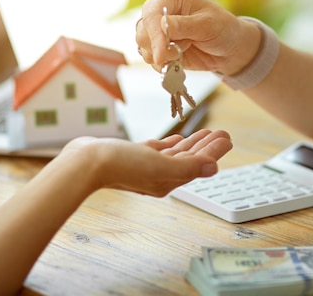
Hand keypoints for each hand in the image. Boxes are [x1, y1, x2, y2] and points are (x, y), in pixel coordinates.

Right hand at [60, 129, 232, 195]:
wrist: (85, 163)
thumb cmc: (121, 164)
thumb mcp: (159, 165)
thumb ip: (188, 166)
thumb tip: (214, 168)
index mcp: (168, 179)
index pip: (198, 164)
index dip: (214, 151)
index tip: (227, 138)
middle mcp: (159, 175)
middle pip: (190, 159)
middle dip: (207, 147)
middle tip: (223, 134)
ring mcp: (146, 166)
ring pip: (176, 154)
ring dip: (192, 143)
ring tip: (207, 133)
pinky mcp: (133, 156)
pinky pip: (159, 150)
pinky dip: (171, 144)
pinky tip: (178, 138)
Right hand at [135, 0, 259, 75]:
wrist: (229, 48)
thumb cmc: (222, 29)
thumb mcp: (208, 25)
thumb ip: (184, 26)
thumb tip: (162, 26)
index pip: (152, 13)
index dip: (155, 35)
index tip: (161, 54)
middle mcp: (158, 8)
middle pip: (142, 31)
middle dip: (159, 47)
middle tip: (182, 49)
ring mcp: (155, 28)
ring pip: (142, 45)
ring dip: (163, 55)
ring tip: (184, 50)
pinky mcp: (157, 46)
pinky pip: (148, 58)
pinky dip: (162, 64)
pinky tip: (178, 59)